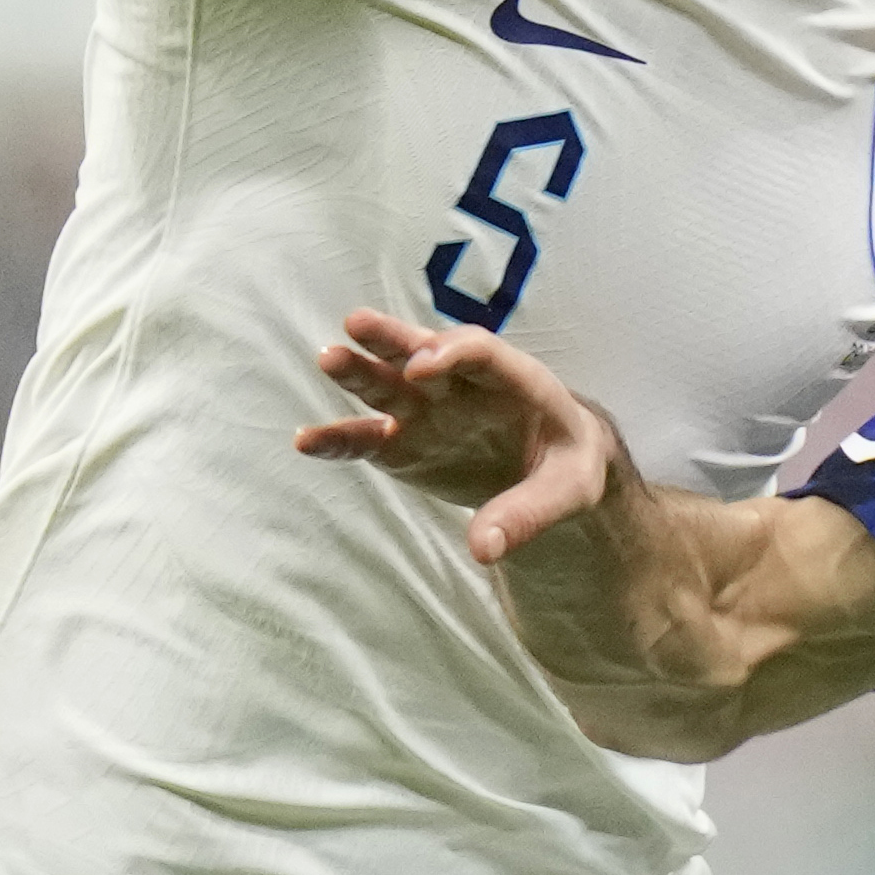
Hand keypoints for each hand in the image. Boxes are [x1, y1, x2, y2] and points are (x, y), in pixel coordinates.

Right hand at [295, 307, 621, 564]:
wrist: (551, 469)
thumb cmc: (566, 466)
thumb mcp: (568, 491)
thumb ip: (528, 513)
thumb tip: (484, 549)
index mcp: (515, 380)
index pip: (482, 353)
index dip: (452, 354)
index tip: (421, 368)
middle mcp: (463, 386)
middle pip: (424, 352)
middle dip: (393, 338)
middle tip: (357, 324)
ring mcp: (428, 411)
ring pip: (388, 385)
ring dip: (358, 373)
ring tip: (327, 359)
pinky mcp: (404, 443)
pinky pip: (367, 439)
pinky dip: (338, 439)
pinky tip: (306, 441)